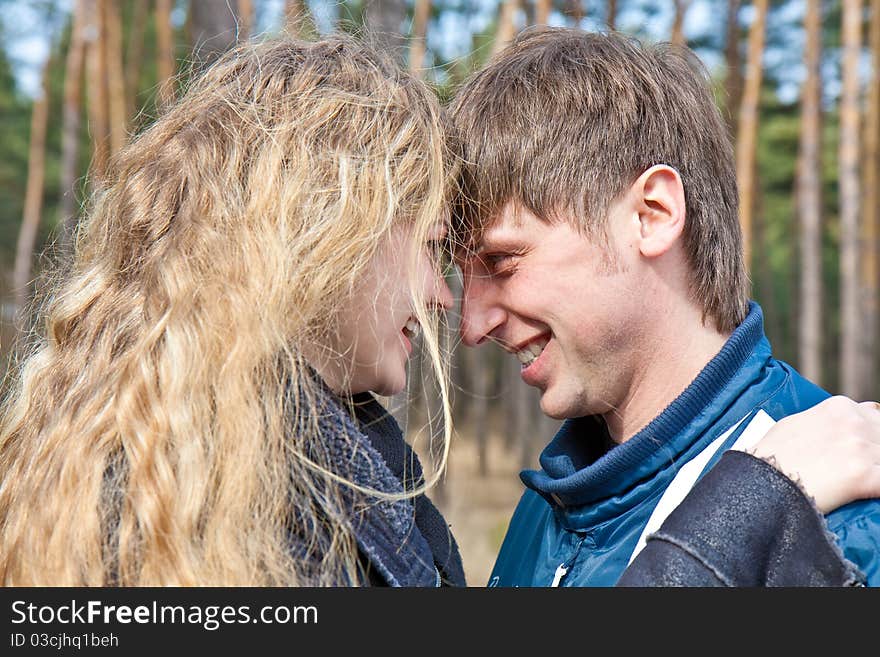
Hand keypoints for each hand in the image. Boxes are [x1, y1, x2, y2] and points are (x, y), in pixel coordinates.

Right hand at [750, 396, 879, 513]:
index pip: (876, 417)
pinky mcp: (863, 476)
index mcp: (839, 407)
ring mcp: (861, 448)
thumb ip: (824, 420)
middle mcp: (854, 423)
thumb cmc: (770, 456)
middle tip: (859, 465)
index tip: (864, 451)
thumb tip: (839, 425)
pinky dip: (877, 488)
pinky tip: (868, 490)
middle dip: (875, 453)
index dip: (872, 437)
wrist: (758, 482)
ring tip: (861, 480)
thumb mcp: (794, 424)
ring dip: (876, 468)